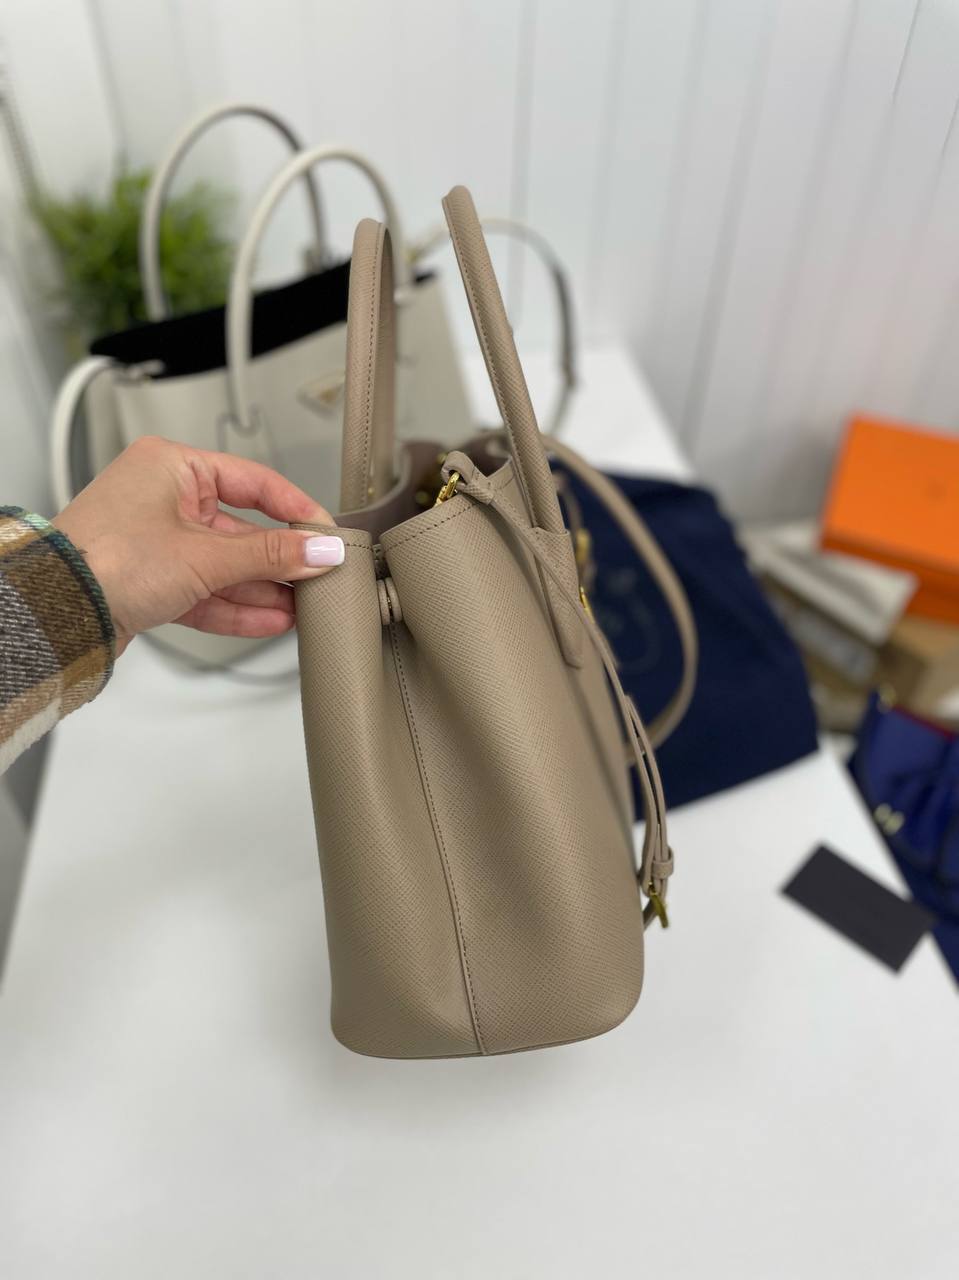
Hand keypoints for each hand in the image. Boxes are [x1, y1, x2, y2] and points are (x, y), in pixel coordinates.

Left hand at [53, 437, 343, 656]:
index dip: (295, 509)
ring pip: (225, 565)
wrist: (58, 610)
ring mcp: (156, 542)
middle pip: (242, 530)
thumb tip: (320, 550)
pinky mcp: (151, 581)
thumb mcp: (207, 555)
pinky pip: (206, 591)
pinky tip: (271, 620)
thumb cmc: (108, 559)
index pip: (253, 481)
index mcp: (172, 468)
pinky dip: (237, 606)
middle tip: (319, 576)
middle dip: (281, 561)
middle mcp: (163, 499)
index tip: (326, 533)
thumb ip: (272, 555)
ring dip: (264, 588)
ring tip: (303, 607)